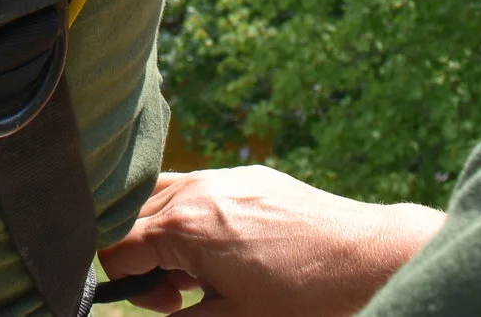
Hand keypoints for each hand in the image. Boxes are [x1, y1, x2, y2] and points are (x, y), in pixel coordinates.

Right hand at [98, 167, 445, 316]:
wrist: (364, 259)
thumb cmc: (300, 297)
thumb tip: (160, 311)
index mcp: (183, 227)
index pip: (116, 248)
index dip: (128, 285)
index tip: (167, 306)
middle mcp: (196, 190)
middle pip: (132, 218)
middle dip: (143, 258)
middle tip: (178, 295)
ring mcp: (223, 176)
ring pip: (162, 196)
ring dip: (164, 233)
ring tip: (198, 270)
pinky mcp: (249, 175)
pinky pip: (198, 188)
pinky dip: (193, 216)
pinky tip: (226, 249)